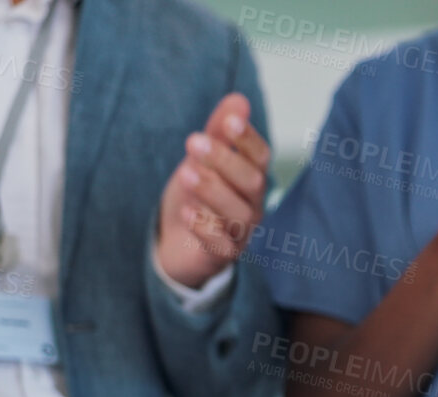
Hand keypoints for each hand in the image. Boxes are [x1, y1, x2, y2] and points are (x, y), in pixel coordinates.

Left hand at [154, 93, 271, 288]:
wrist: (177, 242)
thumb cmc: (196, 196)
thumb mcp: (202, 159)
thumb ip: (219, 132)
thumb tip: (238, 99)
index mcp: (250, 179)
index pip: (260, 158)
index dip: (248, 139)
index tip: (230, 121)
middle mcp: (251, 206)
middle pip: (252, 183)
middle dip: (225, 161)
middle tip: (192, 141)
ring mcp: (239, 233)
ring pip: (238, 214)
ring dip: (212, 191)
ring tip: (185, 173)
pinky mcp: (221, 256)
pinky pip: (222, 246)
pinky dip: (205, 228)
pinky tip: (187, 212)